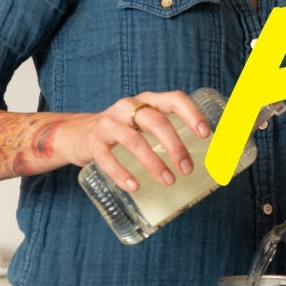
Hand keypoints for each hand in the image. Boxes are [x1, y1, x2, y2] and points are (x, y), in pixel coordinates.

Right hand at [62, 91, 210, 190]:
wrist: (75, 135)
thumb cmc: (122, 133)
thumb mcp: (144, 126)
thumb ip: (169, 135)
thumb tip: (209, 158)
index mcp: (148, 101)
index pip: (175, 99)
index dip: (193, 114)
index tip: (206, 134)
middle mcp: (128, 107)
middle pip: (157, 121)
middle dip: (175, 146)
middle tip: (188, 169)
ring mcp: (109, 123)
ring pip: (134, 140)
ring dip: (154, 163)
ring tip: (169, 181)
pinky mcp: (92, 141)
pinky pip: (108, 157)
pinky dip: (122, 174)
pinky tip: (135, 186)